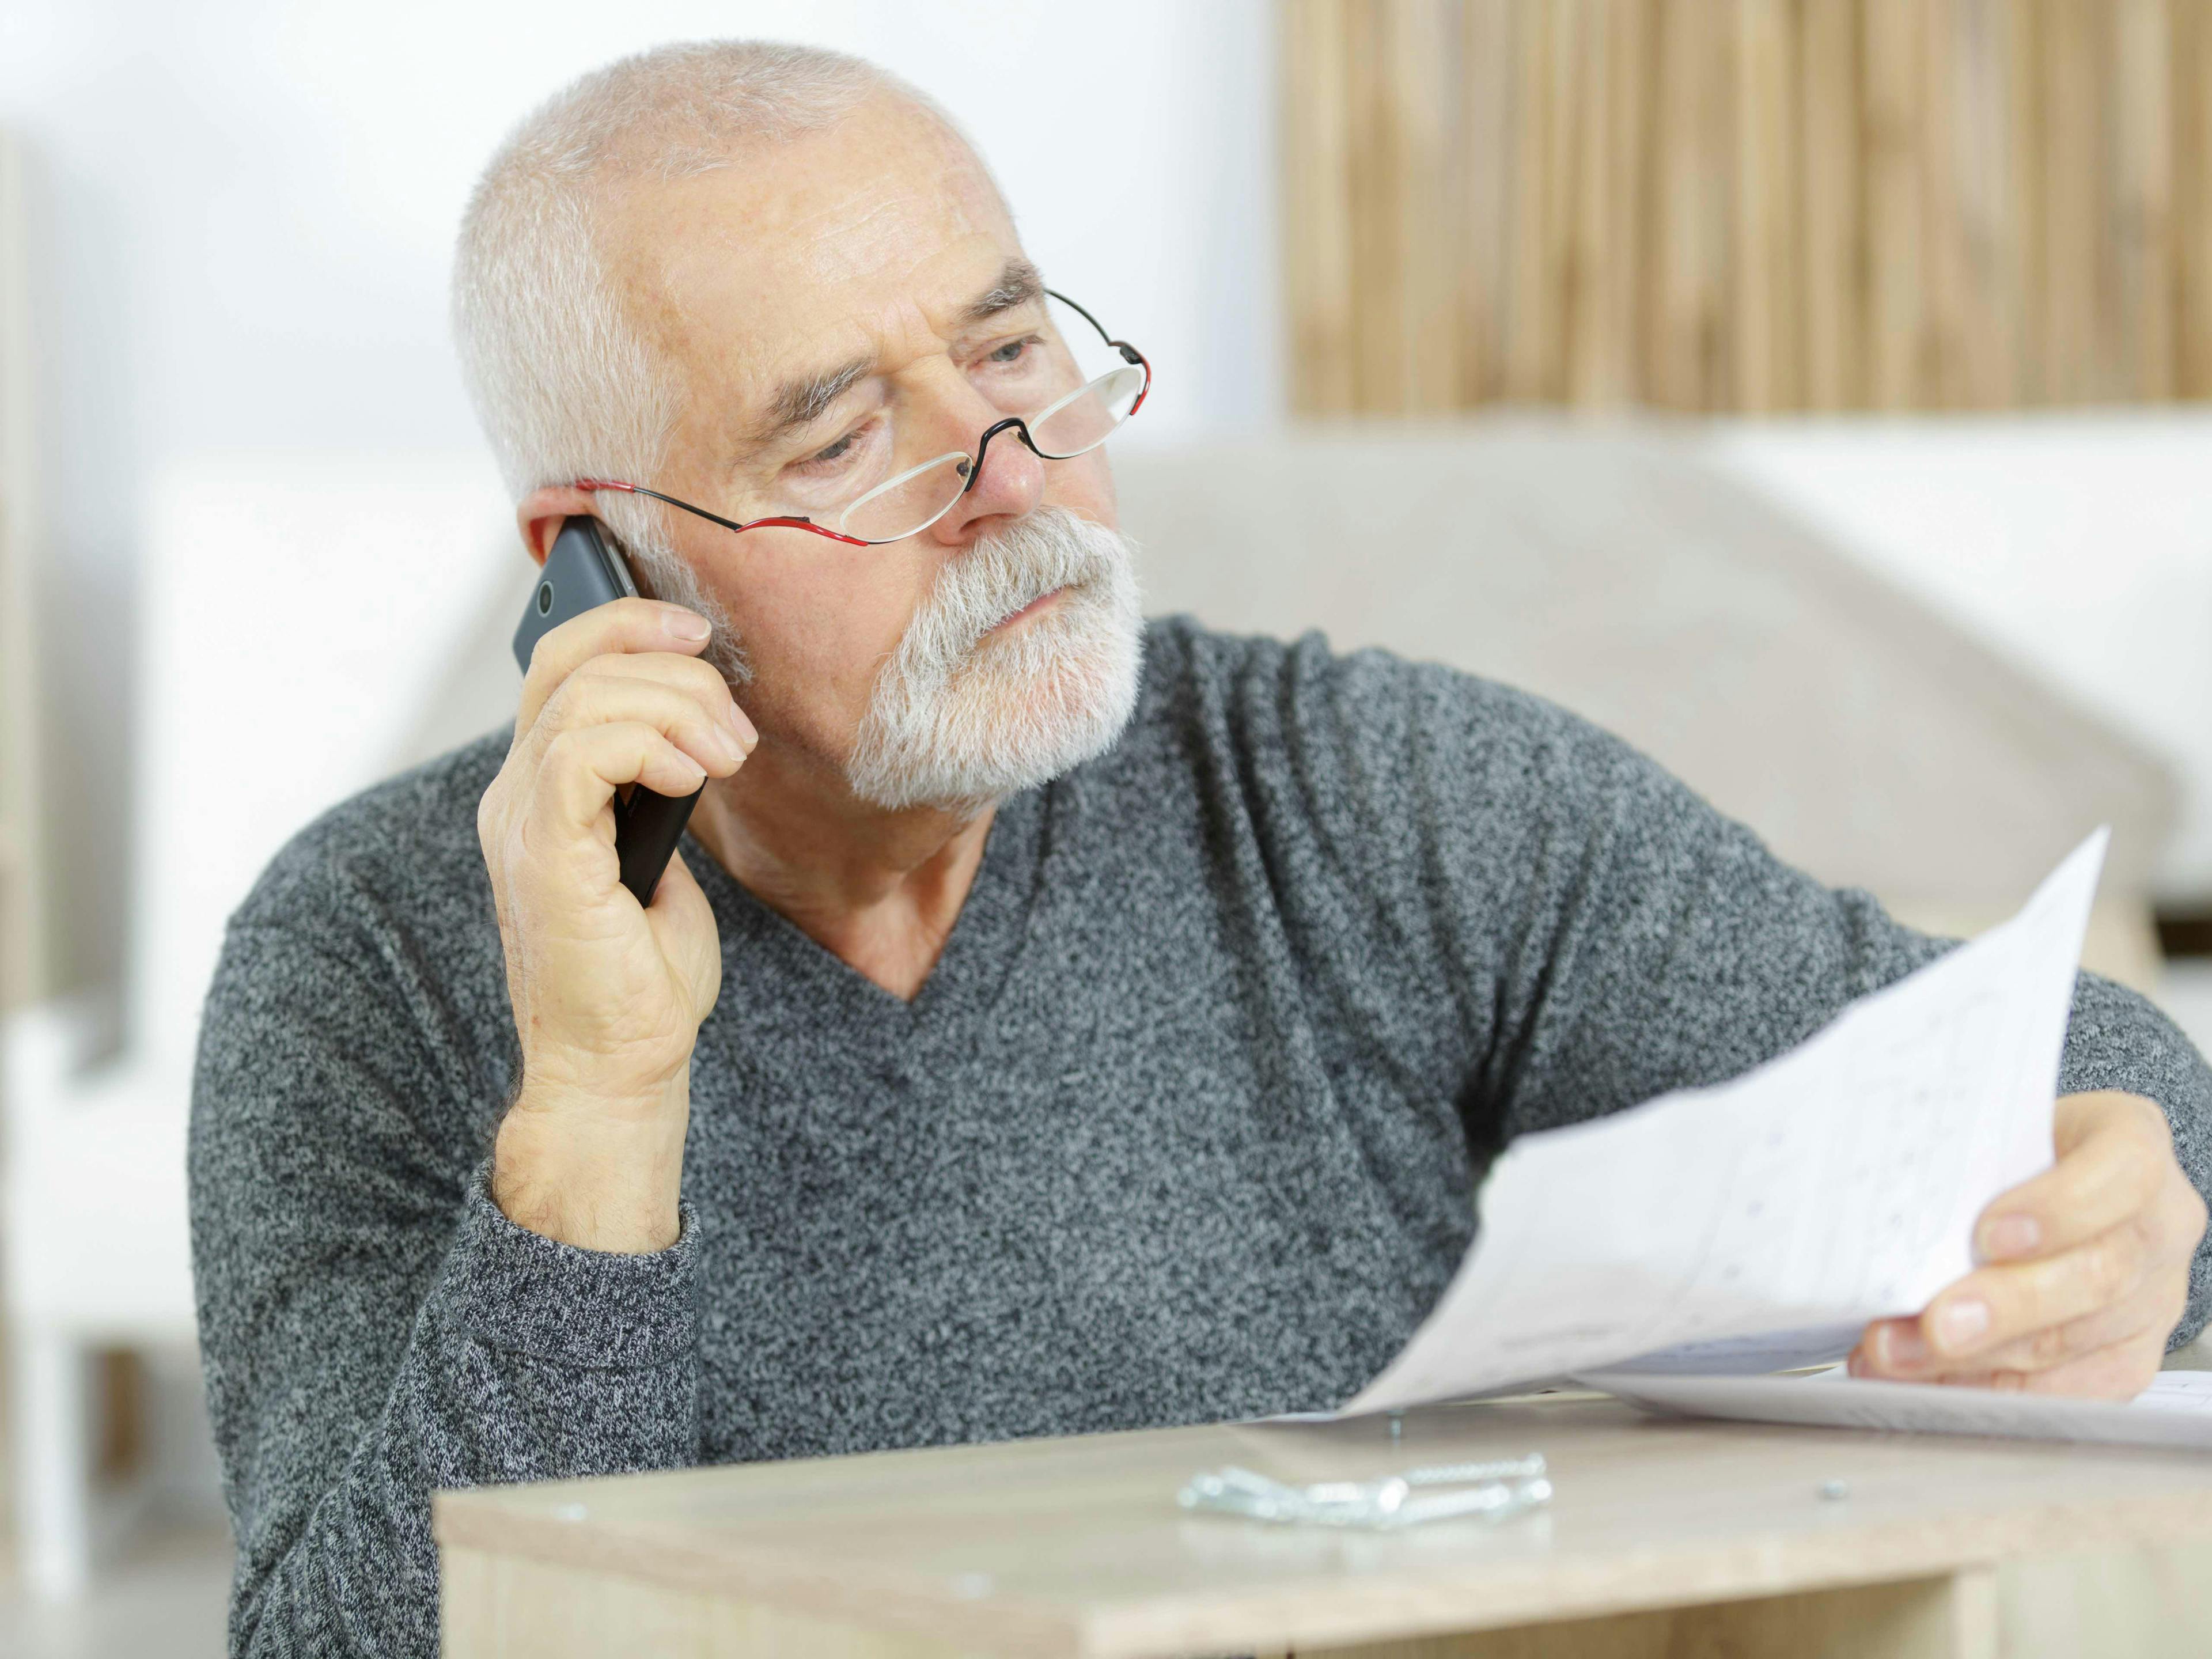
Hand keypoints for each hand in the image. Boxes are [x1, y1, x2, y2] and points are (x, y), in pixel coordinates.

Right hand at [477, 597, 755, 1251]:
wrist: (619, 1065)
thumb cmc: (643, 976)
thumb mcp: (661, 854)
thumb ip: (658, 785)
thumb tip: (696, 726)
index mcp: (540, 791)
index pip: (560, 664)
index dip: (626, 624)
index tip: (700, 634)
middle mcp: (515, 798)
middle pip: (572, 665)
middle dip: (671, 671)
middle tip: (737, 733)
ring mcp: (521, 824)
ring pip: (584, 701)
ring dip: (677, 710)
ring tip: (729, 760)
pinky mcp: (544, 856)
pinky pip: (580, 753)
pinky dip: (648, 745)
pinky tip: (694, 780)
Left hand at [1851, 1091, 2206, 1397]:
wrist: (2043, 1191)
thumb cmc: (2007, 1157)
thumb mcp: (1990, 1137)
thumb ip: (1959, 1171)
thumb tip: (1887, 1231)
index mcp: (2132, 1144)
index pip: (2122, 1170)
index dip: (2059, 1208)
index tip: (1989, 1234)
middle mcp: (2159, 1226)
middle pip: (2098, 1274)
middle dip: (2006, 1307)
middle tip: (1935, 1324)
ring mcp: (2153, 1299)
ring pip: (2075, 1341)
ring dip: (1975, 1358)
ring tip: (1898, 1354)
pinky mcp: (2129, 1359)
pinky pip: (2066, 1391)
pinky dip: (1986, 1389)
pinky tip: (1926, 1381)